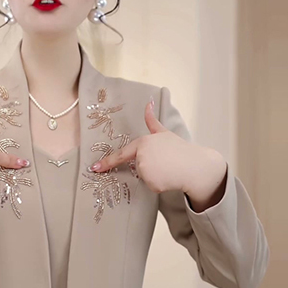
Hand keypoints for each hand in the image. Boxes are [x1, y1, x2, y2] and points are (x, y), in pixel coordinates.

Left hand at [88, 97, 227, 211]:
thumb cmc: (179, 149)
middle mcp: (142, 156)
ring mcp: (145, 171)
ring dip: (154, 176)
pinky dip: (159, 184)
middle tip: (164, 163)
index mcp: (143, 143)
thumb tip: (149, 102)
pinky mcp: (151, 184)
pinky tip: (168, 177)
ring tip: (167, 169)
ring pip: (144, 177)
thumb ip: (152, 120)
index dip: (106, 162)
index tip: (94, 168)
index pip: (121, 154)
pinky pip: (151, 186)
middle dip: (149, 167)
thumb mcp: (164, 133)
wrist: (193, 165)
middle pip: (136, 167)